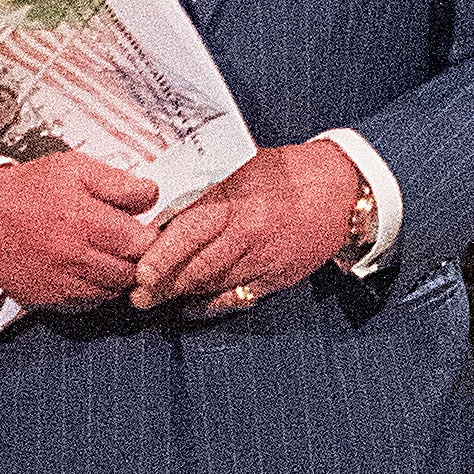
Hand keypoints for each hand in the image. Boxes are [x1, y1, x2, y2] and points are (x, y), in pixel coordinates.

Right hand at [0, 149, 160, 311]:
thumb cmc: (28, 190)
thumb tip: (152, 194)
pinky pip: (88, 303)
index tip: (144, 228)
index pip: (143, 243)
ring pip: (112, 291)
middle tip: (126, 243)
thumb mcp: (75, 168)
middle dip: (137, 258)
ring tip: (104, 253)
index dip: (150, 236)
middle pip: (131, 272)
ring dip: (117, 276)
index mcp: (84, 221)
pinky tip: (86, 268)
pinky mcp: (48, 300)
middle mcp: (74, 258)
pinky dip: (94, 290)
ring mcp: (61, 284)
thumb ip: (118, 182)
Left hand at [125, 142, 363, 316]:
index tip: (135, 265)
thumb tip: (155, 202)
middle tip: (136, 294)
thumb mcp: (239, 166)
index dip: (159, 252)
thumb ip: (203, 185)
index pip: (188, 229)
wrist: (338, 191)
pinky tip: (188, 307)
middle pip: (196, 263)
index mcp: (236, 196)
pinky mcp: (276, 277)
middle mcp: (248, 228)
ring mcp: (262, 256)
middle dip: (161, 282)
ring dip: (178, 294)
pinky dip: (209, 305)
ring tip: (152, 299)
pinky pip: (236, 297)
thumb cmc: (285, 175)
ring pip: (212, 283)